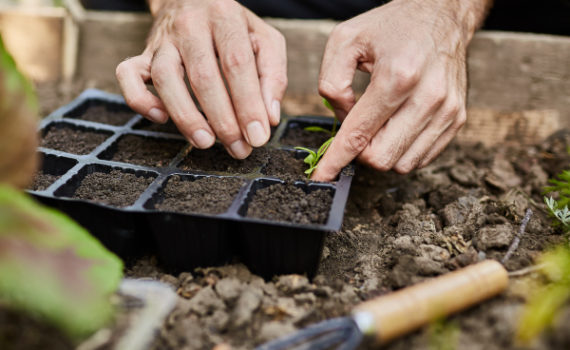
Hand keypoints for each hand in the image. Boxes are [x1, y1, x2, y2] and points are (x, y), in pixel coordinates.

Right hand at [116, 0, 286, 158]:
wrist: (193, 0)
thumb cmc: (234, 28)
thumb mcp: (265, 40)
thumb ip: (273, 75)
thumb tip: (269, 118)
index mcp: (225, 17)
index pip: (237, 64)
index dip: (248, 104)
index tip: (258, 136)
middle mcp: (190, 25)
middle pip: (203, 76)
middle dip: (223, 120)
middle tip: (239, 148)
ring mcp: (163, 40)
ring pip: (165, 78)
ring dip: (186, 116)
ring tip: (206, 142)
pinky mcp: (142, 53)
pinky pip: (127, 75)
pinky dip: (140, 100)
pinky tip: (161, 118)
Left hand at [312, 0, 490, 180]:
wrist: (441, 15)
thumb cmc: (391, 27)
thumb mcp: (345, 40)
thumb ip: (331, 82)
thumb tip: (341, 118)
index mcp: (397, 76)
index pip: (360, 134)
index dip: (336, 160)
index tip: (322, 176)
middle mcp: (428, 97)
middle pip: (381, 157)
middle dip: (360, 152)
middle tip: (355, 130)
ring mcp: (447, 111)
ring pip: (402, 164)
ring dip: (382, 152)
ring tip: (378, 123)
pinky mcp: (458, 118)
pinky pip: (422, 157)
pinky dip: (402, 150)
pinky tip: (396, 126)